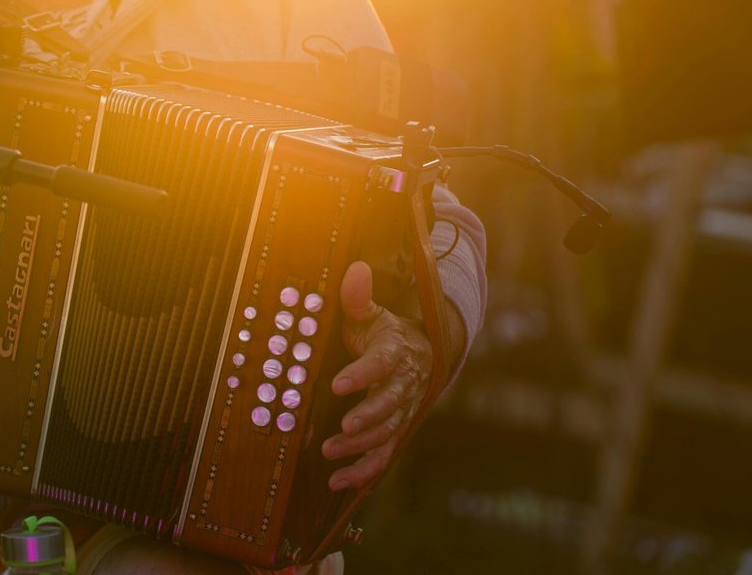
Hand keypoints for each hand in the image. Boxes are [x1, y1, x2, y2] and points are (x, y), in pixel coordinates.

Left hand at [320, 260, 434, 490]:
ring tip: (330, 452)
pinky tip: (337, 482)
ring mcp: (401, 412)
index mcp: (394, 353)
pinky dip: (363, 471)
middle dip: (368, 417)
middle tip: (344, 426)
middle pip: (390, 405)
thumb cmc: (386, 334)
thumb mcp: (372, 314)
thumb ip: (358, 298)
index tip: (339, 383)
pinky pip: (383, 455)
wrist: (421, 356)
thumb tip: (355, 269)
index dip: (362, 375)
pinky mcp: (396, 431)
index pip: (381, 364)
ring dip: (360, 446)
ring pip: (387, 433)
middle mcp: (403, 385)